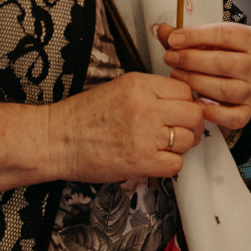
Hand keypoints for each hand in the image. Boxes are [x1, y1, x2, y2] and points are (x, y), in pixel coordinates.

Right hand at [50, 69, 204, 181]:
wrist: (56, 140)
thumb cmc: (83, 117)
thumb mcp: (118, 88)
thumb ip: (150, 92)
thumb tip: (179, 101)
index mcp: (139, 85)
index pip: (185, 91)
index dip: (187, 103)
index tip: (182, 112)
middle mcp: (145, 107)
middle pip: (194, 114)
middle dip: (193, 125)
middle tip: (183, 131)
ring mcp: (145, 135)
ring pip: (188, 140)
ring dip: (180, 146)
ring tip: (164, 147)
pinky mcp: (141, 161)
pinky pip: (175, 164)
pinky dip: (169, 165)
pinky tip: (155, 160)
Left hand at [157, 21, 250, 133]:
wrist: (238, 77)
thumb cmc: (220, 54)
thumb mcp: (206, 40)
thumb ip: (185, 36)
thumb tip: (163, 29)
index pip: (225, 34)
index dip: (196, 36)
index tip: (173, 39)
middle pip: (224, 64)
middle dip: (192, 60)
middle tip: (170, 58)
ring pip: (226, 90)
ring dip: (196, 83)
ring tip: (176, 75)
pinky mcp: (248, 111)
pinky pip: (233, 117)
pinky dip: (212, 113)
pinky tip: (195, 102)